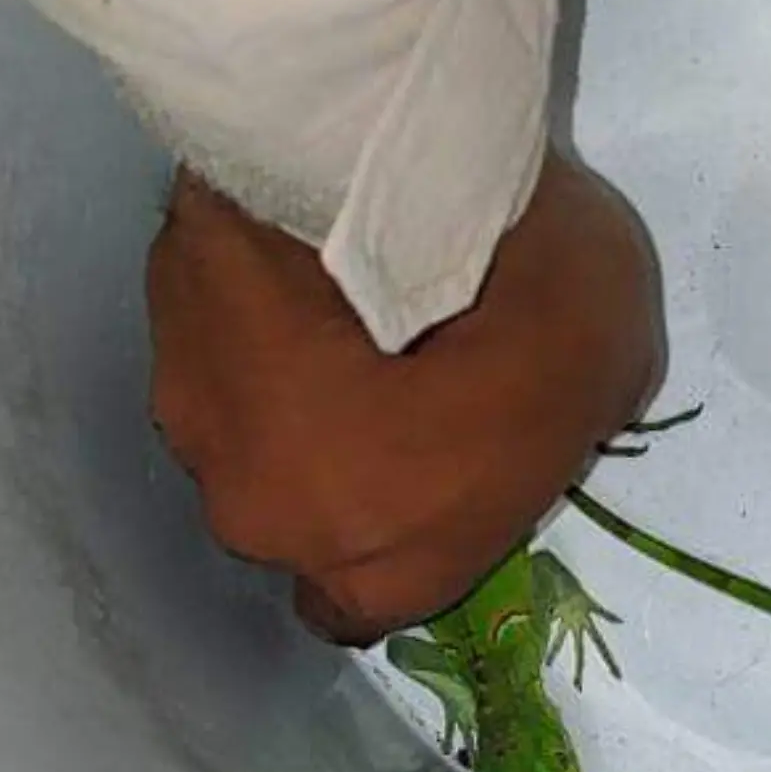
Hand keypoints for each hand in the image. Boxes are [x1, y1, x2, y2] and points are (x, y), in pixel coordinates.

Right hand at [145, 152, 660, 645]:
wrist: (391, 160)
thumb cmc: (519, 300)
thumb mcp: (608, 385)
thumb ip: (555, 440)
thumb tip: (531, 427)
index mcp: (380, 565)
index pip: (360, 611)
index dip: (396, 553)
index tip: (431, 491)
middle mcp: (266, 520)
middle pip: (301, 514)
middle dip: (341, 464)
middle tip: (398, 378)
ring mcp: (199, 423)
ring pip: (251, 428)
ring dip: (288, 388)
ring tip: (348, 309)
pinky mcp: (163, 322)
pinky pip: (220, 339)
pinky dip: (256, 316)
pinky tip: (306, 254)